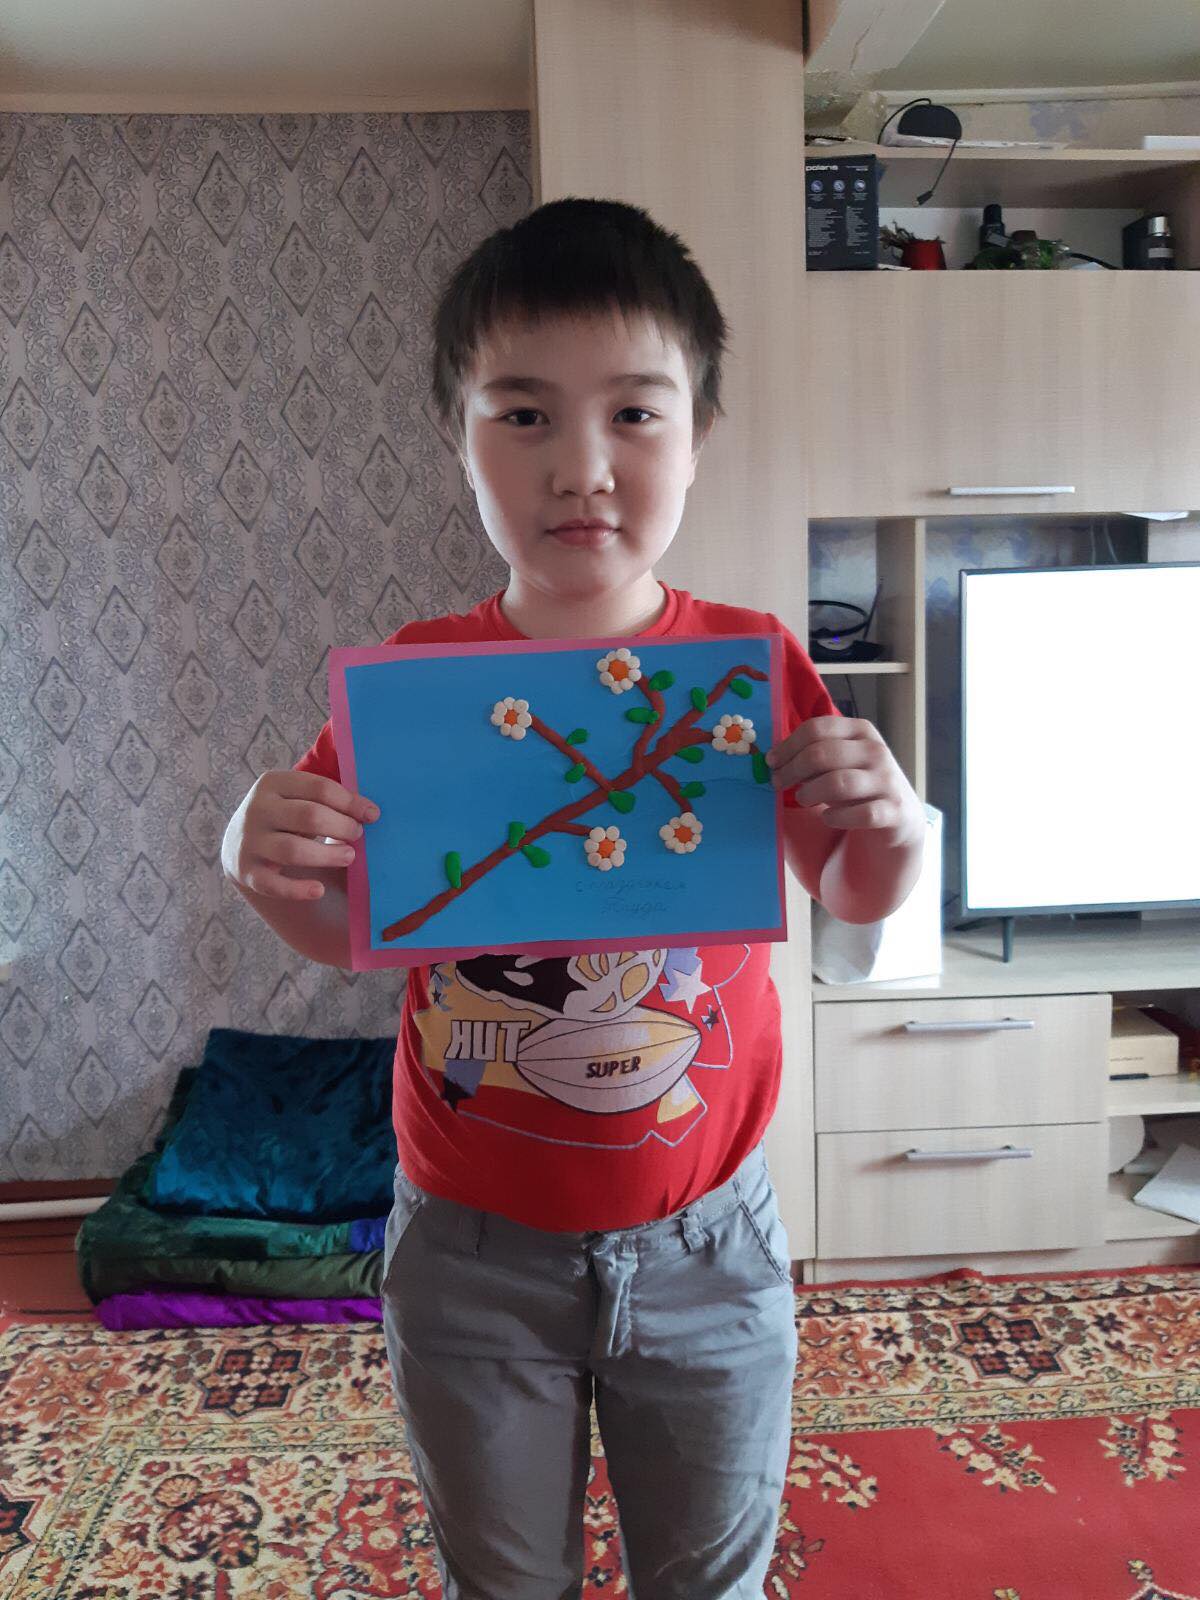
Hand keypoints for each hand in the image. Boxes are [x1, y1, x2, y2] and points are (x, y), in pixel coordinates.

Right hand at [221, 771, 379, 900]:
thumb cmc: (284, 818)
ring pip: (293, 850)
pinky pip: (272, 884)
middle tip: (358, 835)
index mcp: (273, 783)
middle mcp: (258, 809)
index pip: (319, 788)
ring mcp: (249, 841)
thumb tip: (369, 812)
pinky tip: (319, 890)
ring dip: (327, 855)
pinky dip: (297, 889)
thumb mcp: (298, 798)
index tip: (372, 815)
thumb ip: (328, 800)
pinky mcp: (245, 871)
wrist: (238, 843)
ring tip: (349, 856)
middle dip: (341, 826)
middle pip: (309, 816)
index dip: (350, 802)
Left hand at [766, 716, 922, 841]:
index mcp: (861, 731)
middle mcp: (876, 751)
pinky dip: (836, 817)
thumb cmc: (859, 786)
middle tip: (778, 783)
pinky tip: (827, 818)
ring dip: (810, 793)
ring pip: (838, 783)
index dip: (788, 746)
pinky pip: (860, 814)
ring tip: (802, 799)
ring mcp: (887, 780)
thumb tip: (775, 757)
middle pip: (822, 754)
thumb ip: (815, 753)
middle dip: (792, 770)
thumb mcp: (841, 761)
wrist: (900, 817)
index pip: (817, 728)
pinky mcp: (893, 810)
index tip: (772, 761)